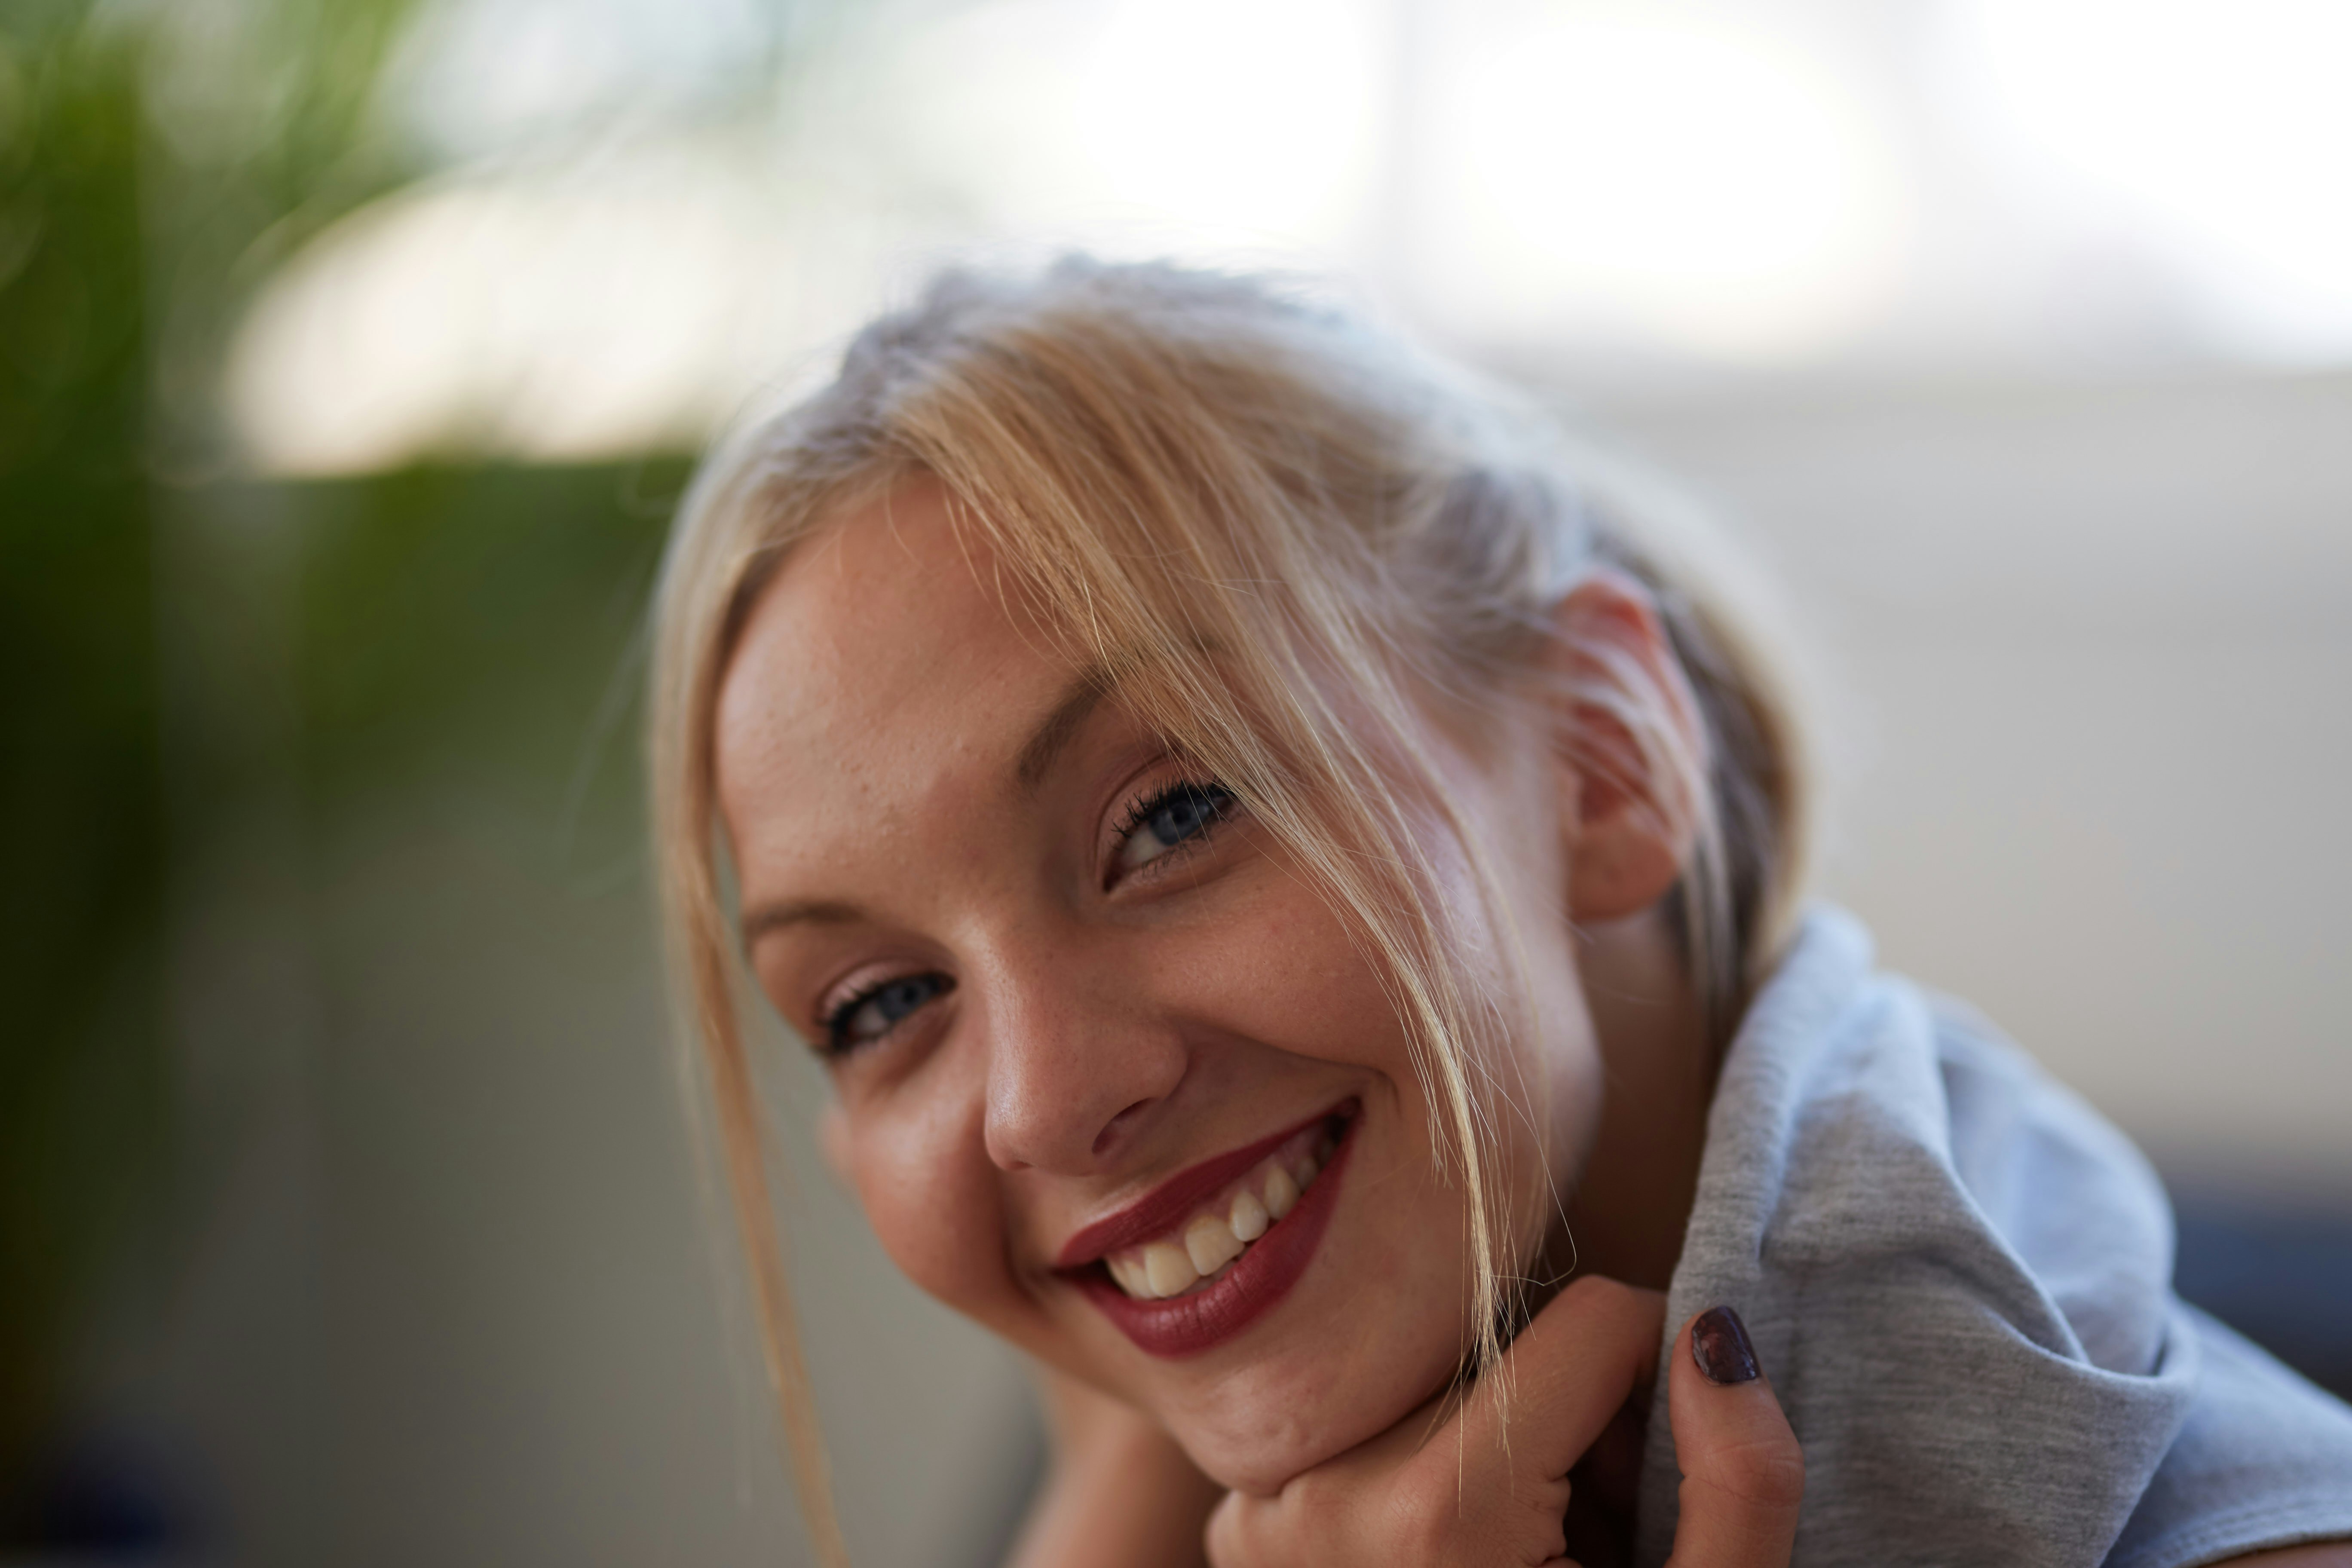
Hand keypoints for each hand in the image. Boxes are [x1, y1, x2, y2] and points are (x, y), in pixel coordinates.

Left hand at [1205, 1278, 1802, 1566]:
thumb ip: (1739, 1484)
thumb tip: (1710, 1329)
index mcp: (1442, 1514)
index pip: (1594, 1322)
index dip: (1656, 1387)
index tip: (1654, 1474)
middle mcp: (1328, 1493)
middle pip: (1507, 1357)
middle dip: (1572, 1428)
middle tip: (1582, 1539)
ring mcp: (1266, 1516)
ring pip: (1435, 1392)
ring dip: (1493, 1455)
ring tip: (1512, 1561)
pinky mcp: (1239, 1534)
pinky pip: (1361, 1444)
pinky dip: (1415, 1488)